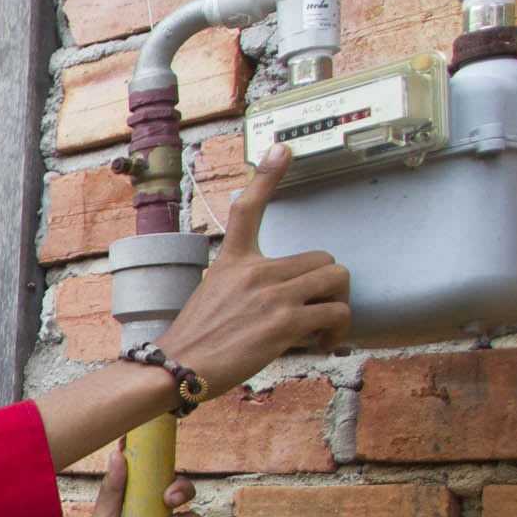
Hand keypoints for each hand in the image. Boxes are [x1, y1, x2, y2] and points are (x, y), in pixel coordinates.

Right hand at [151, 147, 353, 398]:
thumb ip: (245, 288)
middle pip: (323, 258)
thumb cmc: (193, 342)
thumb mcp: (211, 298)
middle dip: (330, 287)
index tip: (283, 148)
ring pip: (337, 280)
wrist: (176, 369)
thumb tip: (276, 302)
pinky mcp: (284, 322)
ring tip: (326, 329)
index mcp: (232, 261)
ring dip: (340, 306)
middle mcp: (254, 271)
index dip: (268, 174)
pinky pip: (336, 313)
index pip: (249, 207)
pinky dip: (339, 331)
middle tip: (321, 310)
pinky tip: (324, 344)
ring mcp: (270, 295)